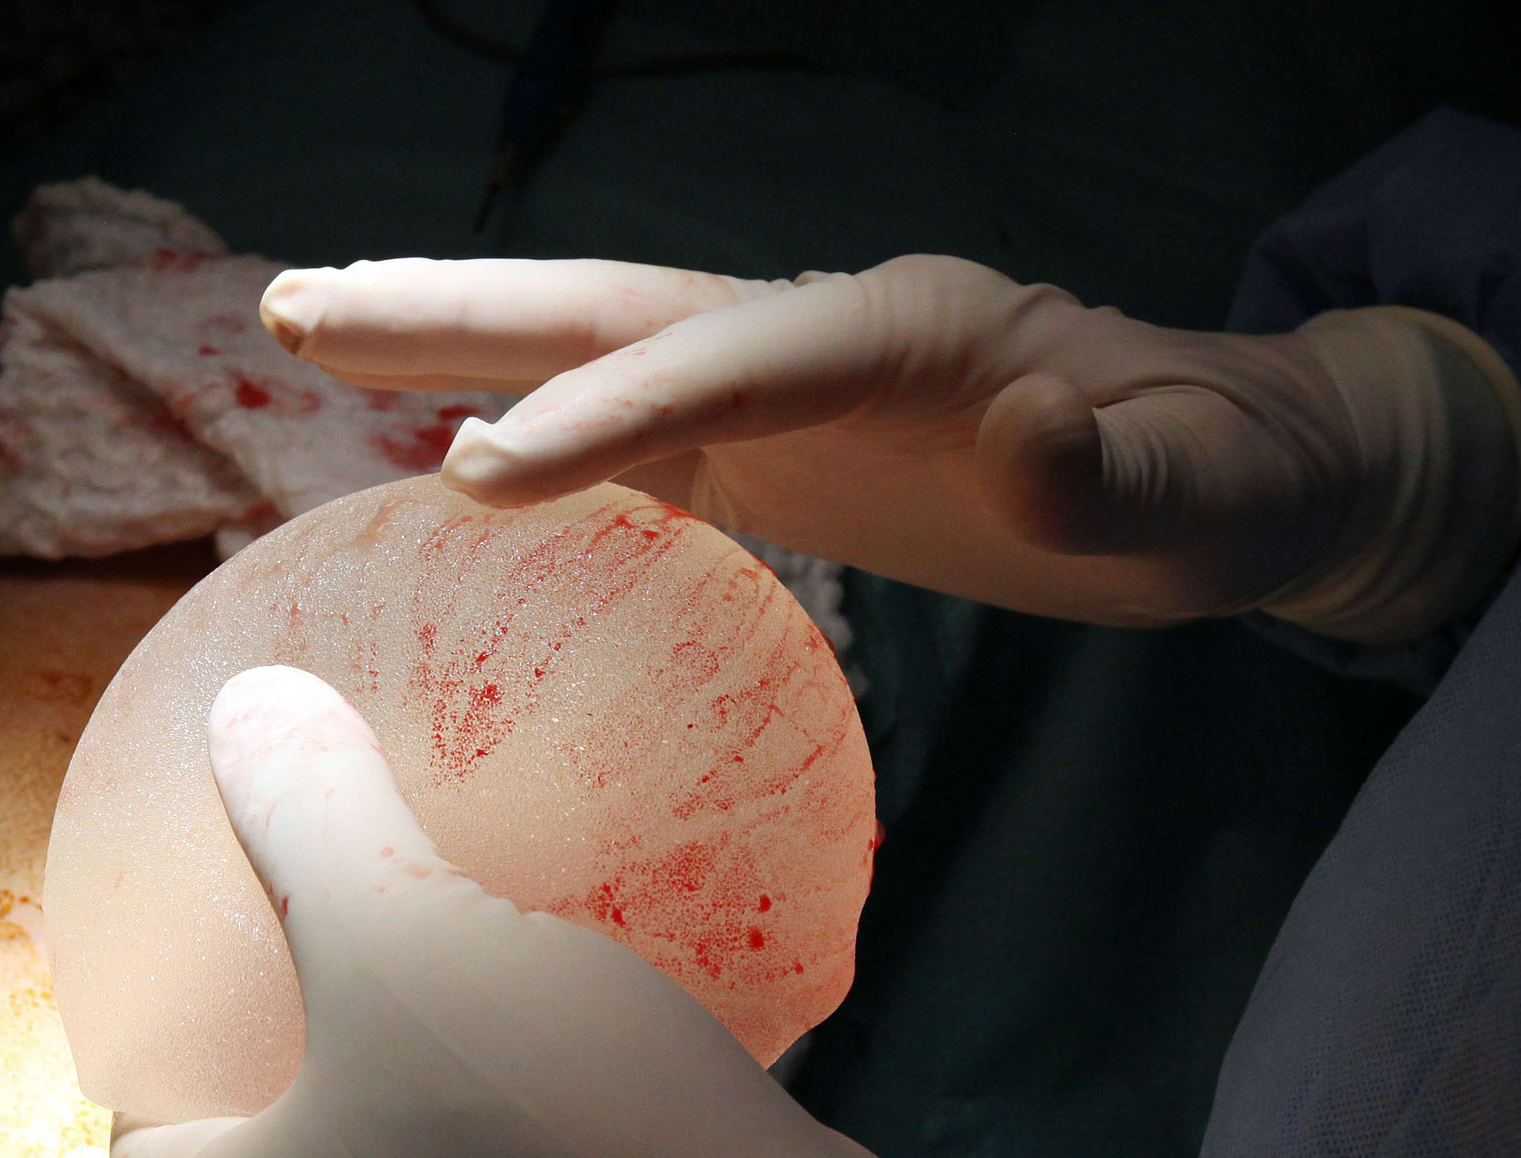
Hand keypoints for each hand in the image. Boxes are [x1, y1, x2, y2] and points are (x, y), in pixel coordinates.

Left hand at [111, 665, 1195, 1157]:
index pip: (142, 1103)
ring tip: (451, 956)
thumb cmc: (548, 1128)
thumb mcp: (405, 931)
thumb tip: (242, 709)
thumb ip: (306, 812)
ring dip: (405, 1080)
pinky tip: (549, 1047)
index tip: (238, 901)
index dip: (177, 993)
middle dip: (297, 1022)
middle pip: (259, 1136)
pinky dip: (494, 1140)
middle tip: (346, 905)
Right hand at [261, 255, 1520, 641]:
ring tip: (302, 324)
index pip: (728, 360)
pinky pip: (621, 425)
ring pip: (594, 347)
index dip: (604, 412)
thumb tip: (1031, 436)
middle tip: (295, 308)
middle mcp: (820, 332)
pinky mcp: (770, 445)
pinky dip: (517, 424)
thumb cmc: (1217, 477)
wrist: (1226, 466)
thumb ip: (1117, 469)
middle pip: (615, 306)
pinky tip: (429, 446)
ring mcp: (783, 383)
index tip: (476, 478)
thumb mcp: (1204, 487)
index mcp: (910, 330)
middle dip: (456, 310)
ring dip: (451, 340)